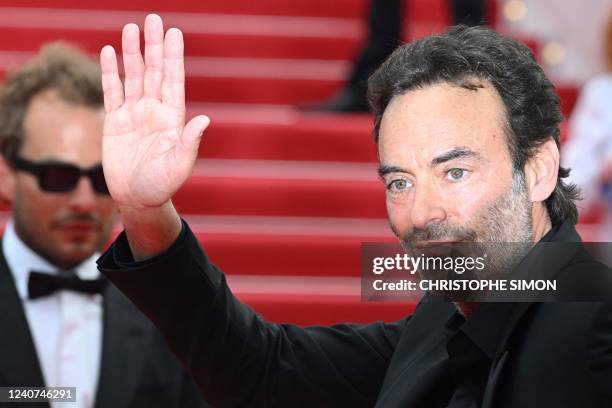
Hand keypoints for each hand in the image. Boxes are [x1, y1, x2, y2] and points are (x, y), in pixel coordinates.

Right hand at [100, 14, 208, 209]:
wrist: (137, 199)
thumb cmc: (161, 185)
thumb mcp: (178, 166)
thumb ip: (189, 143)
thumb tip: (204, 120)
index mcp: (173, 118)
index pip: (173, 80)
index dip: (173, 57)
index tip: (174, 33)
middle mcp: (154, 111)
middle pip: (154, 71)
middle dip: (154, 46)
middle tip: (154, 19)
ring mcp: (134, 114)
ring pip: (133, 76)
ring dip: (133, 53)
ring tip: (132, 28)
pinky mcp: (114, 122)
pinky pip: (112, 91)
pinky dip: (110, 72)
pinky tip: (111, 53)